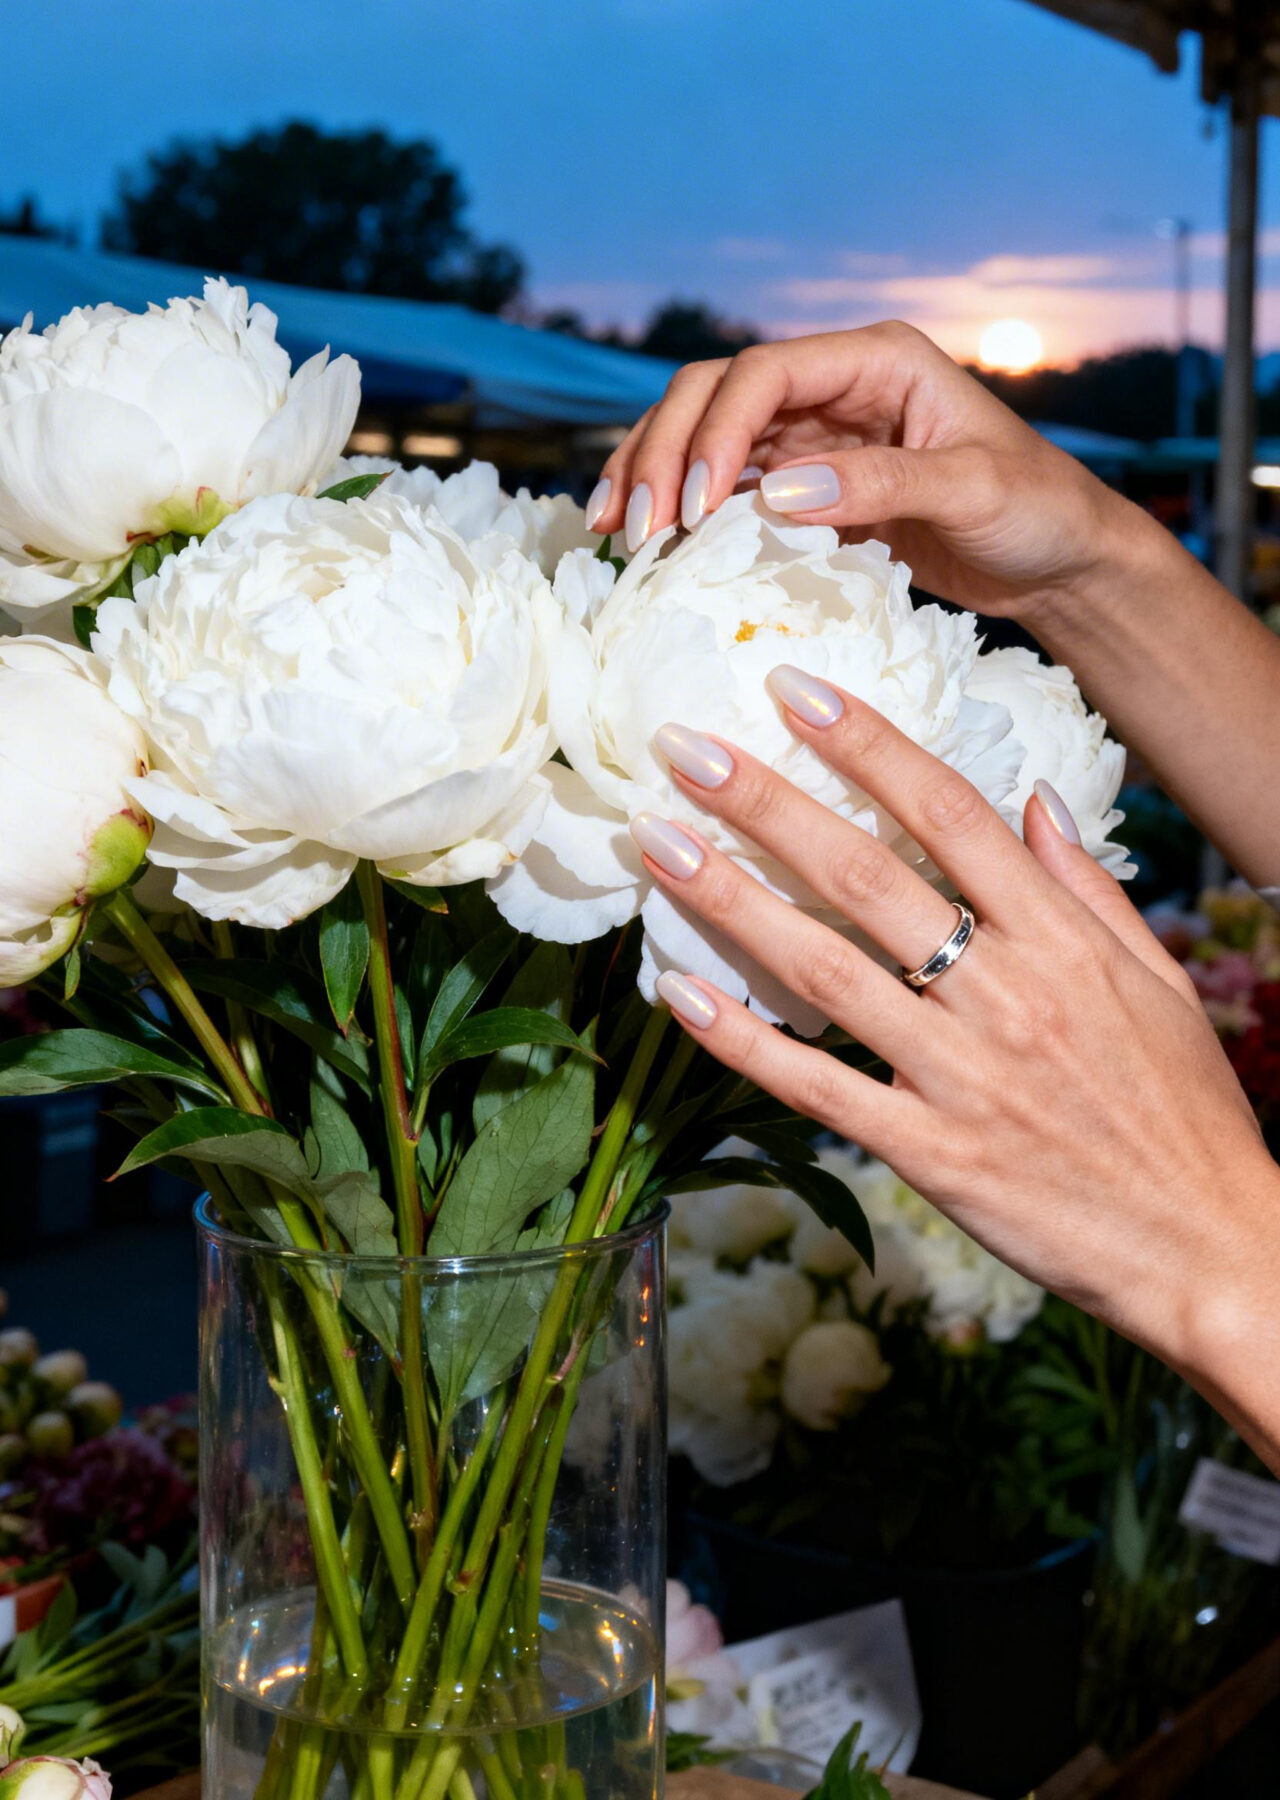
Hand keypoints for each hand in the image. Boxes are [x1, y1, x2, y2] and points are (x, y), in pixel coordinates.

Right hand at [589, 323, 1146, 624]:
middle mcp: (835, 387)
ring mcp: (814, 436)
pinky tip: (649, 547)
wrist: (1058, 562)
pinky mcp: (806, 486)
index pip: (764, 373)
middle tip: (636, 530)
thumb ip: (881, 484)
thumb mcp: (973, 492)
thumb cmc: (1036, 512)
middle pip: (715, 395)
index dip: (715, 431)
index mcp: (877, 360)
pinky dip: (681, 510)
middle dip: (663, 454)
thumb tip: (778, 493)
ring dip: (653, 478)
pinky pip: (725, 487)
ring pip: (704, 437)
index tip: (692, 505)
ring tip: (616, 535)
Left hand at [628, 668, 1279, 1464]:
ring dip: (733, 899)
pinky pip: (819, 1088)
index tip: (794, 692)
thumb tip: (1034, 799)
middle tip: (686, 749)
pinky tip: (678, 991)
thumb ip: (1090, 887)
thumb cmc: (1186, 1115)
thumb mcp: (1160, 983)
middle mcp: (1007, 994)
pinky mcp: (932, 1155)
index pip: (949, 814)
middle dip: (769, 804)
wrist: (1213, 1251)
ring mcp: (963, 1076)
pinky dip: (744, 1041)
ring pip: (828, 969)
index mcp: (1062, 941)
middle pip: (868, 876)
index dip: (867, 744)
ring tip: (658, 842)